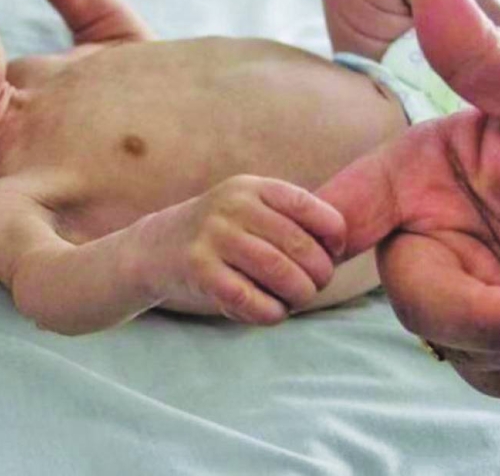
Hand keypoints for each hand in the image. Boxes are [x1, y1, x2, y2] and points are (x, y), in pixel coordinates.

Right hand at [137, 175, 345, 323]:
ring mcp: (214, 236)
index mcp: (253, 187)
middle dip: (319, 275)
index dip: (335, 237)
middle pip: (301, 247)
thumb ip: (288, 217)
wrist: (155, 248)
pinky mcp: (200, 269)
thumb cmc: (219, 233)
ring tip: (298, 299)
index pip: (313, 210)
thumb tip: (344, 243)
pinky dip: (272, 312)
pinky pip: (252, 299)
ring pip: (281, 274)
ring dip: (300, 295)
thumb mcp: (248, 207)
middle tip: (316, 285)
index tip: (332, 254)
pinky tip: (273, 311)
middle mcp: (234, 206)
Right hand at [317, 0, 499, 396]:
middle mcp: (427, 238)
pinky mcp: (495, 341)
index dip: (323, 236)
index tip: (321, 259)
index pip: (347, 208)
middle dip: (491, 319)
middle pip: (417, 299)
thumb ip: (484, 54)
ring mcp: (460, 293)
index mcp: (418, 179)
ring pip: (461, 346)